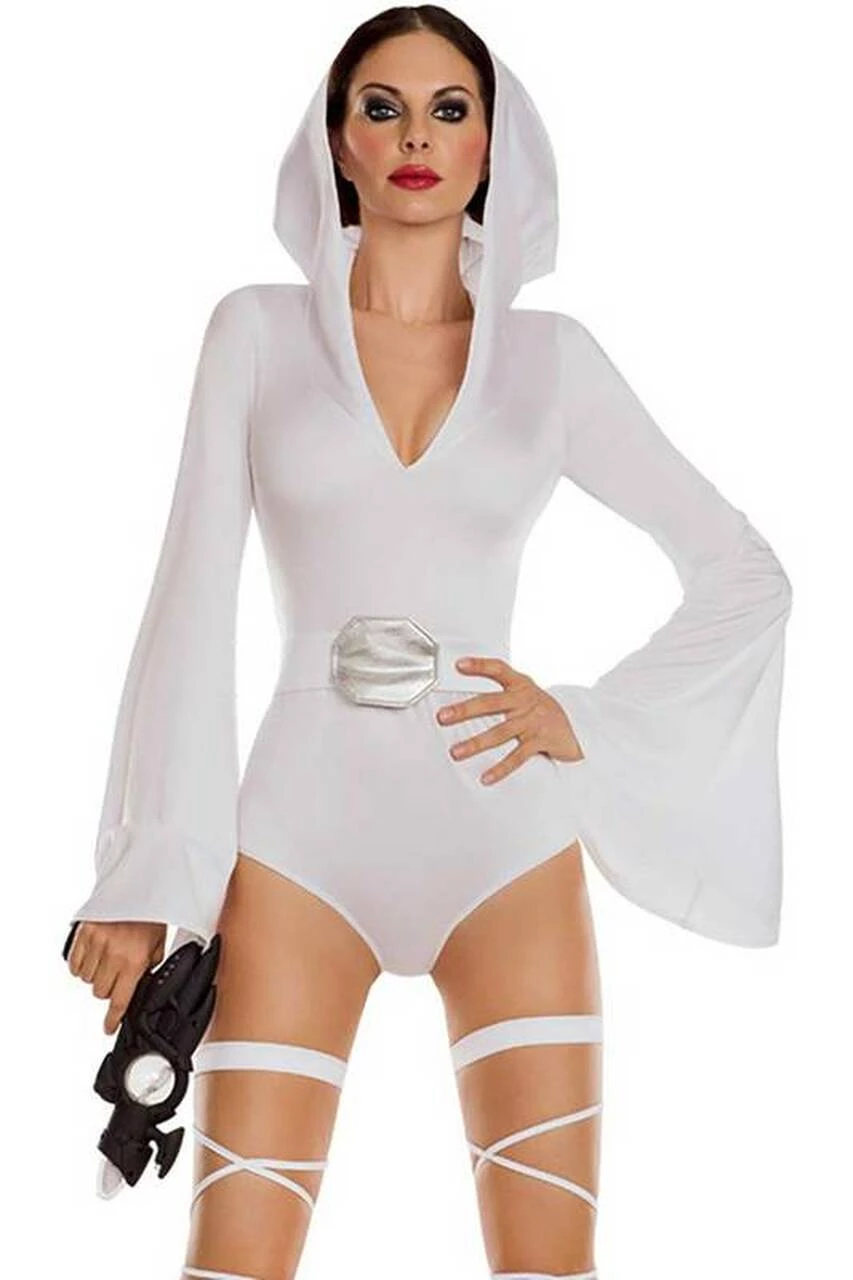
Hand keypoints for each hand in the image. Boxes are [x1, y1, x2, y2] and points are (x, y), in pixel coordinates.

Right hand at [66, 919, 166, 1034]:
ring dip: (95, 976)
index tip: (108, 1027)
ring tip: (106, 961)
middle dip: (109, 988)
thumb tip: (140, 984)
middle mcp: (113, 954)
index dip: (113, 1018)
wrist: (139, 884)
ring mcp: (96, 943)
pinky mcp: (83, 933)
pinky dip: (81, 965)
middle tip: (117, 975)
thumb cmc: (149, 913)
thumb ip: (147, 966)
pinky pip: (74, 964)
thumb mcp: (157, 944)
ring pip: (85, 979)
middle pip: (100, 992)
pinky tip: (92, 956)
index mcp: (134, 960)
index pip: (120, 999)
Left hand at [436, 655, 584, 784]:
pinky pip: (517, 757)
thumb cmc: (542, 710)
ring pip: (500, 733)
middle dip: (465, 710)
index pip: (498, 669)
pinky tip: (485, 777)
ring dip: (476, 743)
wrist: (577, 727)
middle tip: (443, 717)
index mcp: (521, 685)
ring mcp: (534, 721)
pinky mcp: (541, 741)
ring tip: (456, 752)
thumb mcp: (526, 692)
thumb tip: (467, 692)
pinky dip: (501, 768)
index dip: (479, 666)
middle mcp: (526, 700)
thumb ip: (503, 689)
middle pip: (491, 703)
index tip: (459, 665)